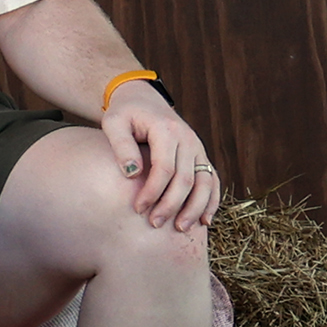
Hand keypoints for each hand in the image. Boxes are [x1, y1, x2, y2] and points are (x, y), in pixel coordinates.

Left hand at [102, 84, 219, 231]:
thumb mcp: (114, 123)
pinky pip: (213, 180)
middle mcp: (188, 139)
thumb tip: (132, 173)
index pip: (164, 168)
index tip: (138, 208)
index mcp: (166, 130)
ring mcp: (198, 148)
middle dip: (171, 205)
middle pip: (186, 179)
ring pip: (205, 182)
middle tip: (154, 224)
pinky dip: (212, 200)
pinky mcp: (201, 156)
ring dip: (195, 208)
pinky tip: (205, 220)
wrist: (143, 99)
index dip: (152, 191)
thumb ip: (121, 146)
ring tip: (181, 228)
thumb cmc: (125, 113)